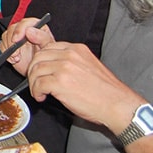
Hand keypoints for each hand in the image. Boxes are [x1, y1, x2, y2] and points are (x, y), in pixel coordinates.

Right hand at [0, 18, 55, 74]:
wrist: (39, 69)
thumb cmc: (46, 58)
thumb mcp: (48, 48)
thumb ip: (42, 37)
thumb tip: (30, 30)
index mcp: (36, 27)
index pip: (26, 22)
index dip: (20, 30)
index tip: (17, 40)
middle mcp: (25, 30)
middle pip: (13, 28)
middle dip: (12, 41)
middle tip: (16, 53)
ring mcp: (17, 37)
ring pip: (6, 36)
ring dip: (9, 48)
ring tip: (17, 58)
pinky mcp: (9, 45)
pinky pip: (2, 45)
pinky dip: (6, 53)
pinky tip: (14, 60)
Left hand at [25, 38, 143, 133]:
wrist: (118, 106)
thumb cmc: (106, 91)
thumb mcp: (88, 66)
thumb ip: (71, 61)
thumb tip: (53, 65)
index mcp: (77, 49)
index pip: (48, 46)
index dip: (40, 59)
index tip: (38, 69)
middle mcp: (69, 55)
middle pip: (38, 56)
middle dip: (33, 70)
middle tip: (36, 82)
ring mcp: (64, 67)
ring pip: (36, 69)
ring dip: (33, 82)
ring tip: (39, 91)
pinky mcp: (60, 82)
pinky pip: (38, 83)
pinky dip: (36, 91)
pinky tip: (42, 96)